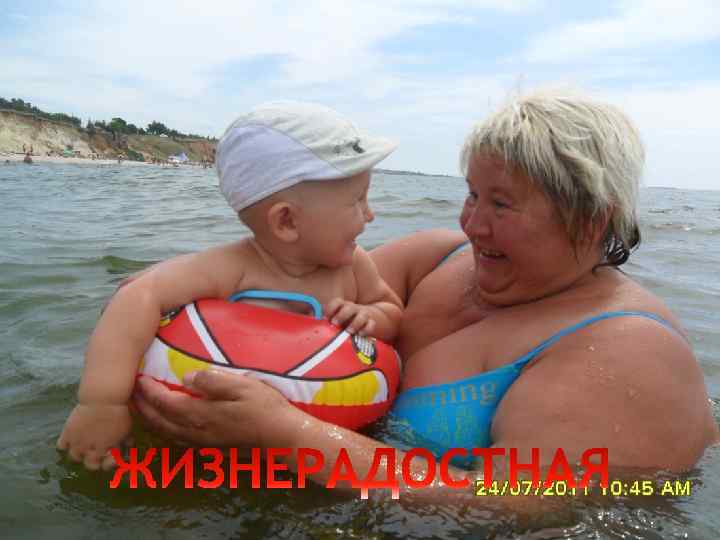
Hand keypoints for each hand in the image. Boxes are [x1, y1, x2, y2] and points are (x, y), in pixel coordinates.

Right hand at [57, 403, 132, 470]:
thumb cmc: (118, 413)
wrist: (102, 398)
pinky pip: (61, 446)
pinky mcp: (67, 432)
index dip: (108, 463)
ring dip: (80, 454)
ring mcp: (77, 442)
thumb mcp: (126, 428)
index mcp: (106, 449)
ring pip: (74, 457)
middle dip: (94, 461)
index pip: (105, 466)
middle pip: (89, 465)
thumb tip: (128, 446)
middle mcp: (90, 449)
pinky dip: (65, 445)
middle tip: (95, 454)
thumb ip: (126, 440)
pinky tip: (71, 440)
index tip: (109, 457)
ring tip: (83, 447)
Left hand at [132, 370, 304, 448]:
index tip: (138, 377)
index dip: (149, 391)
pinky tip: (165, 424)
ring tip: (140, 407)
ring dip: (149, 419)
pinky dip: (164, 430)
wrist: (281, 437)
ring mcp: (202, 441)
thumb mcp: (243, 386)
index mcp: (202, 414)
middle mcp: (196, 431)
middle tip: (130, 392)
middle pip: (160, 420)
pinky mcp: (210, 446)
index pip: (166, 402)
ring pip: (166, 432)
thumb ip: (213, 381)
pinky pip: (178, 439)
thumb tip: (187, 376)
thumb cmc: (265, 407)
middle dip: (142, 406)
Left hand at [325, 298, 375, 335]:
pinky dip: (367, 329)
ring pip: (362, 315)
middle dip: (341, 315)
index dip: (331, 308)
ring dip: (355, 323)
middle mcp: (353, 309)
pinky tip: (361, 334)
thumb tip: (311, 320)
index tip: (325, 317)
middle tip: (335, 323)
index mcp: (343, 307)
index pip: (337, 302)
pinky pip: (371, 324)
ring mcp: (363, 315)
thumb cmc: (346, 321)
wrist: (367, 319)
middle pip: (349, 307)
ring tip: (349, 331)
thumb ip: (325, 320)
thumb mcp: (336, 319)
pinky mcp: (371, 323)